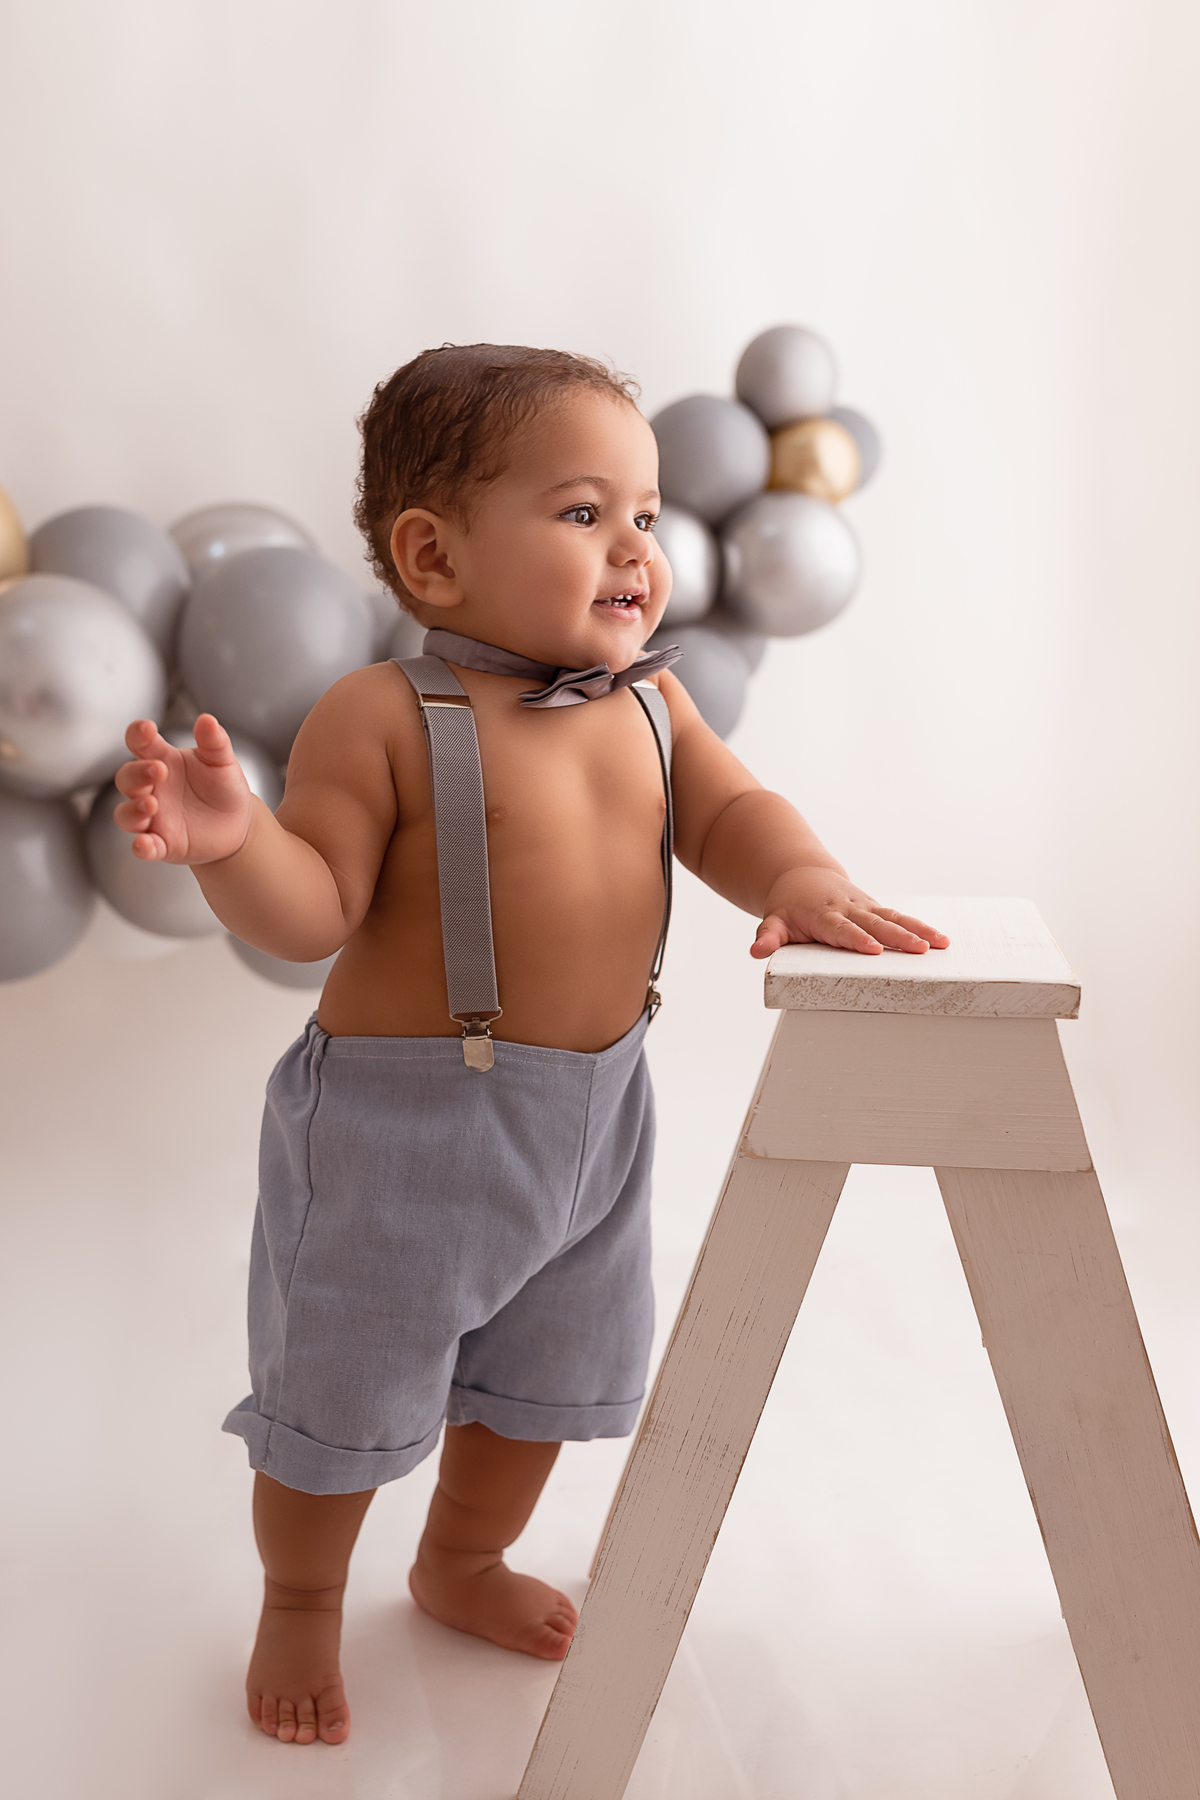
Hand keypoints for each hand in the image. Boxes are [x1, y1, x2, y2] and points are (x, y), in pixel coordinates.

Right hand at [114, 715, 256, 865]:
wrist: (238, 823)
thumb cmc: (223, 786)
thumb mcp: (222, 761)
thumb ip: (214, 742)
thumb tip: (207, 719)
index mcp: (162, 760)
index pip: (139, 743)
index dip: (137, 734)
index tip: (146, 729)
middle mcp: (151, 788)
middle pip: (126, 778)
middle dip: (137, 774)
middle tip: (158, 771)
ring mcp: (153, 817)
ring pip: (125, 814)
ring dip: (132, 810)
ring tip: (151, 804)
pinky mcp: (162, 844)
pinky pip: (144, 847)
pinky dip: (141, 847)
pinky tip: (144, 845)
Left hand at [750, 867, 949, 958]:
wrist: (802, 876)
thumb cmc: (787, 906)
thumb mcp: (773, 920)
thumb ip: (768, 936)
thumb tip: (756, 951)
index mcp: (823, 915)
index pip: (841, 929)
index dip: (856, 939)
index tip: (873, 950)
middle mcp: (847, 908)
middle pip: (875, 923)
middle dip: (898, 936)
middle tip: (920, 949)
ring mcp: (864, 906)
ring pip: (894, 917)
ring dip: (918, 930)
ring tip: (941, 944)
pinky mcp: (875, 907)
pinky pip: (900, 916)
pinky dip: (920, 926)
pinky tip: (941, 940)